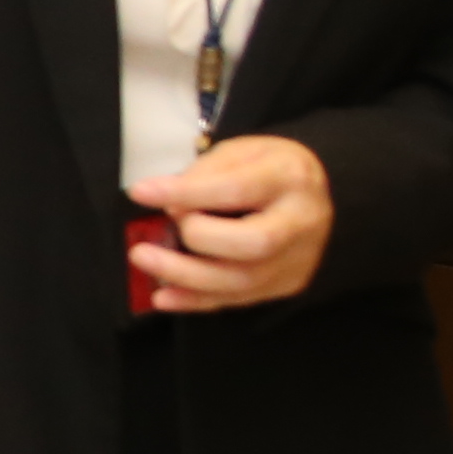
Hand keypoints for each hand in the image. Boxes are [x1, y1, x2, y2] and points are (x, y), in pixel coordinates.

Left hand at [133, 133, 329, 311]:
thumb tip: (169, 204)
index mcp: (290, 178)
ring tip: (144, 259)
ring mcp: (299, 258)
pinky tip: (163, 297)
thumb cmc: (266, 168)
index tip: (140, 192)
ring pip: (244, 280)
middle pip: (253, 243)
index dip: (186, 193)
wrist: (312, 192)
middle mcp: (302, 222)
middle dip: (197, 238)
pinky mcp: (288, 283)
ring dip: (185, 276)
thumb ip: (205, 174)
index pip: (237, 189)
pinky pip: (238, 299)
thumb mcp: (239, 152)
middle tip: (164, 224)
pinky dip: (196, 301)